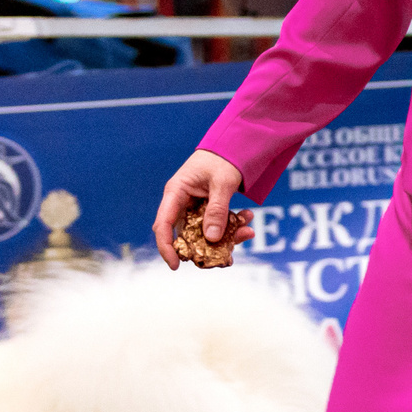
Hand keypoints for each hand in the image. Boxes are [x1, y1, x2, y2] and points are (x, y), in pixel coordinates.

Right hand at [154, 149, 247, 268]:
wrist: (233, 146)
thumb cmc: (222, 159)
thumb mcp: (222, 184)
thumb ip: (217, 210)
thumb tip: (211, 239)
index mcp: (176, 193)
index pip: (163, 225)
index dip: (167, 247)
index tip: (176, 265)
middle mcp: (182, 203)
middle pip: (186, 234)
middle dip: (207, 247)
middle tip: (226, 258)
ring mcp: (195, 207)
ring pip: (205, 232)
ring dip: (226, 237)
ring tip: (248, 231)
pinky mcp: (208, 209)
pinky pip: (217, 225)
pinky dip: (233, 227)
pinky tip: (247, 220)